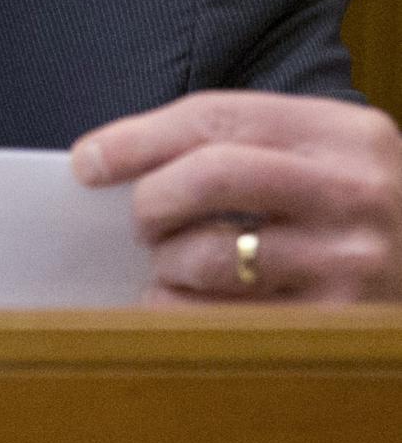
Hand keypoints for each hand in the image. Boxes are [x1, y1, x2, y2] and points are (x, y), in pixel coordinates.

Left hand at [74, 90, 401, 302]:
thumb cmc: (351, 215)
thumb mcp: (318, 158)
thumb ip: (233, 148)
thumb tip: (104, 164)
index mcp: (345, 134)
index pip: (217, 118)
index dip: (137, 138)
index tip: (87, 162)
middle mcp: (355, 191)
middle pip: (211, 175)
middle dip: (150, 200)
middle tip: (138, 223)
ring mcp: (353, 261)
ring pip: (210, 255)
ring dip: (167, 265)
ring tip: (176, 266)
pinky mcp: (336, 325)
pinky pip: (222, 319)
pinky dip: (181, 311)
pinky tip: (188, 304)